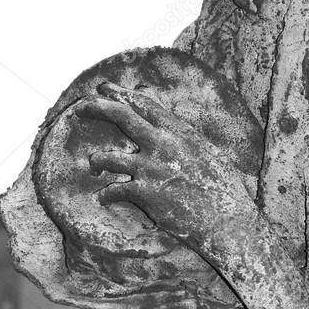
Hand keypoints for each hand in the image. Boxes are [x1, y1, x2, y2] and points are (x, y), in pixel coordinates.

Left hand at [74, 82, 254, 248]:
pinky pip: (115, 190)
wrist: (229, 222)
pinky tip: (104, 198)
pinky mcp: (146, 194)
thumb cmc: (225, 190)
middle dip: (97, 108)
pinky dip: (107, 194)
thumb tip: (172, 131)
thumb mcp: (209, 153)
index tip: (105, 87)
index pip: (145, 104)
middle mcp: (164, 144)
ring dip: (98, 160)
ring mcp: (153, 168)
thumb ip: (186, 140)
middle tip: (80, 107)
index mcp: (181, 132)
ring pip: (110, 157)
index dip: (122, 93)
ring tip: (93, 165)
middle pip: (122, 117)